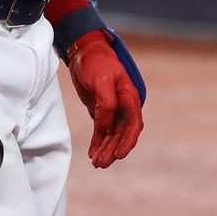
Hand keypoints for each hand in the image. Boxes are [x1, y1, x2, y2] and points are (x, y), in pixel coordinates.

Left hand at [67, 31, 143, 167]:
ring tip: (96, 163)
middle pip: (122, 133)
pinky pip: (102, 131)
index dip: (128, 140)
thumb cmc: (96, 62)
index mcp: (129, 97)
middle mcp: (124, 106)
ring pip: (112, 135)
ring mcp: (113, 110)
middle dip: (113, 150)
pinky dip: (98, 142)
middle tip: (102, 163)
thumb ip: (107, 103)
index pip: (133, 124)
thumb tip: (107, 124)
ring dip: (105, 149)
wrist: (83, 52)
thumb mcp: (102, 80)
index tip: (120, 154)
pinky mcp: (101, 112)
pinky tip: (93, 153)